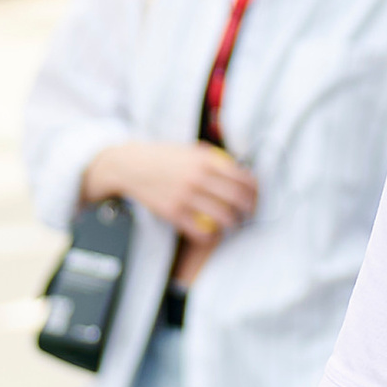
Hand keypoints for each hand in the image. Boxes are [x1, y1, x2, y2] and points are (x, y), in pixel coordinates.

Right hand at [89, 141, 258, 245]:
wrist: (131, 166)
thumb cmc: (162, 158)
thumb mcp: (189, 150)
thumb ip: (212, 159)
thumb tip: (237, 169)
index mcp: (206, 160)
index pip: (241, 177)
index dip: (254, 190)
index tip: (255, 196)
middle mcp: (198, 177)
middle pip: (237, 198)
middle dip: (249, 209)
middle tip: (249, 214)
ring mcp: (185, 196)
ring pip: (223, 216)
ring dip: (233, 224)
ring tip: (232, 225)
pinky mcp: (173, 212)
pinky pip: (200, 231)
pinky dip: (211, 236)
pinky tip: (213, 235)